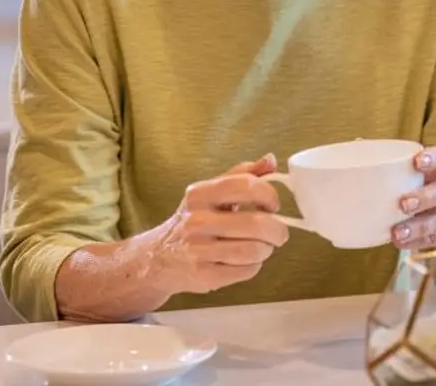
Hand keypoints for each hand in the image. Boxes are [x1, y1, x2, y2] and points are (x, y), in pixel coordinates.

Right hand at [146, 154, 289, 296]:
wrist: (157, 258)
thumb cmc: (193, 219)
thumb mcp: (211, 191)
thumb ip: (243, 174)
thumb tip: (270, 160)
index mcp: (201, 193)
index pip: (246, 186)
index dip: (269, 195)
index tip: (273, 204)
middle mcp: (197, 220)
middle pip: (256, 224)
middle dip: (277, 230)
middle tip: (278, 232)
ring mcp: (198, 250)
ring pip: (254, 250)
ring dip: (267, 249)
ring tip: (262, 246)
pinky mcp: (203, 275)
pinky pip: (245, 271)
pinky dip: (254, 266)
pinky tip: (245, 260)